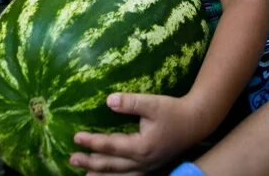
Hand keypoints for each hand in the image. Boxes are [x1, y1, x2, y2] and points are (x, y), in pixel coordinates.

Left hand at [69, 93, 204, 174]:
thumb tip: (108, 100)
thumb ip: (131, 102)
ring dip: (101, 174)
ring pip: (120, 175)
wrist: (196, 122)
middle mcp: (143, 161)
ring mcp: (148, 167)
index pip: (111, 146)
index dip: (92, 142)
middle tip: (72, 158)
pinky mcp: (151, 167)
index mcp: (141, 147)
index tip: (76, 138)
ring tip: (85, 174)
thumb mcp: (153, 103)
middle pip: (111, 165)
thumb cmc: (174, 110)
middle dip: (90, 162)